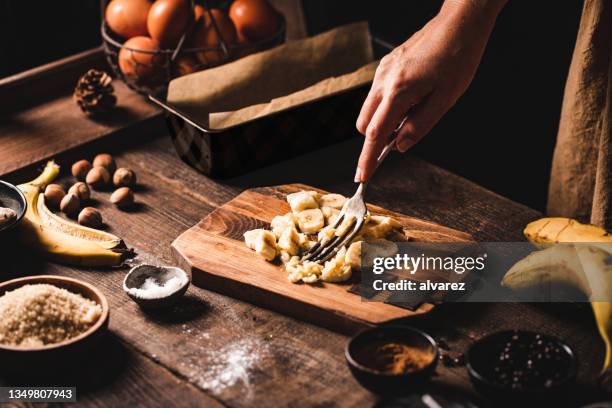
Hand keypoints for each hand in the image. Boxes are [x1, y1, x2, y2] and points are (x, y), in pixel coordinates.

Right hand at [354, 0, 506, 181]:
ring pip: (369, 109)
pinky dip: (388, 105)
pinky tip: (413, 97)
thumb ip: (420, 126)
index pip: (375, 134)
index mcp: (399, 91)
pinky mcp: (387, 66)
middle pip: (365, 124)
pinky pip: (378, 94)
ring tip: (417, 109)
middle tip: (404, 135)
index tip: (362, 176)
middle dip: (377, 138)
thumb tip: (400, 146)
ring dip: (384, 120)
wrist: (459, 23)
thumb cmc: (457, 57)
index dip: (368, 158)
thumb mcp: (445, 100)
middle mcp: (384, 81)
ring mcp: (383, 72)